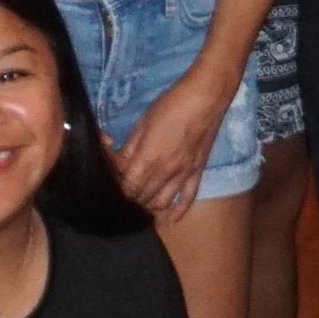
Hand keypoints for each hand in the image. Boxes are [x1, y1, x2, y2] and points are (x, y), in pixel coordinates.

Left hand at [112, 69, 238, 220]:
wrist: (205, 98)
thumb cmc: (171, 105)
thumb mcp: (142, 123)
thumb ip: (130, 148)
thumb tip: (120, 162)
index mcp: (148, 159)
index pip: (127, 187)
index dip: (117, 188)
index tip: (112, 182)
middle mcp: (165, 172)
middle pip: (141, 197)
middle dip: (130, 196)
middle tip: (124, 188)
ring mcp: (183, 175)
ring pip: (161, 203)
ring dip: (148, 206)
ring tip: (141, 201)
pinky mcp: (197, 172)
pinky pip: (188, 199)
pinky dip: (177, 212)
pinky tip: (169, 219)